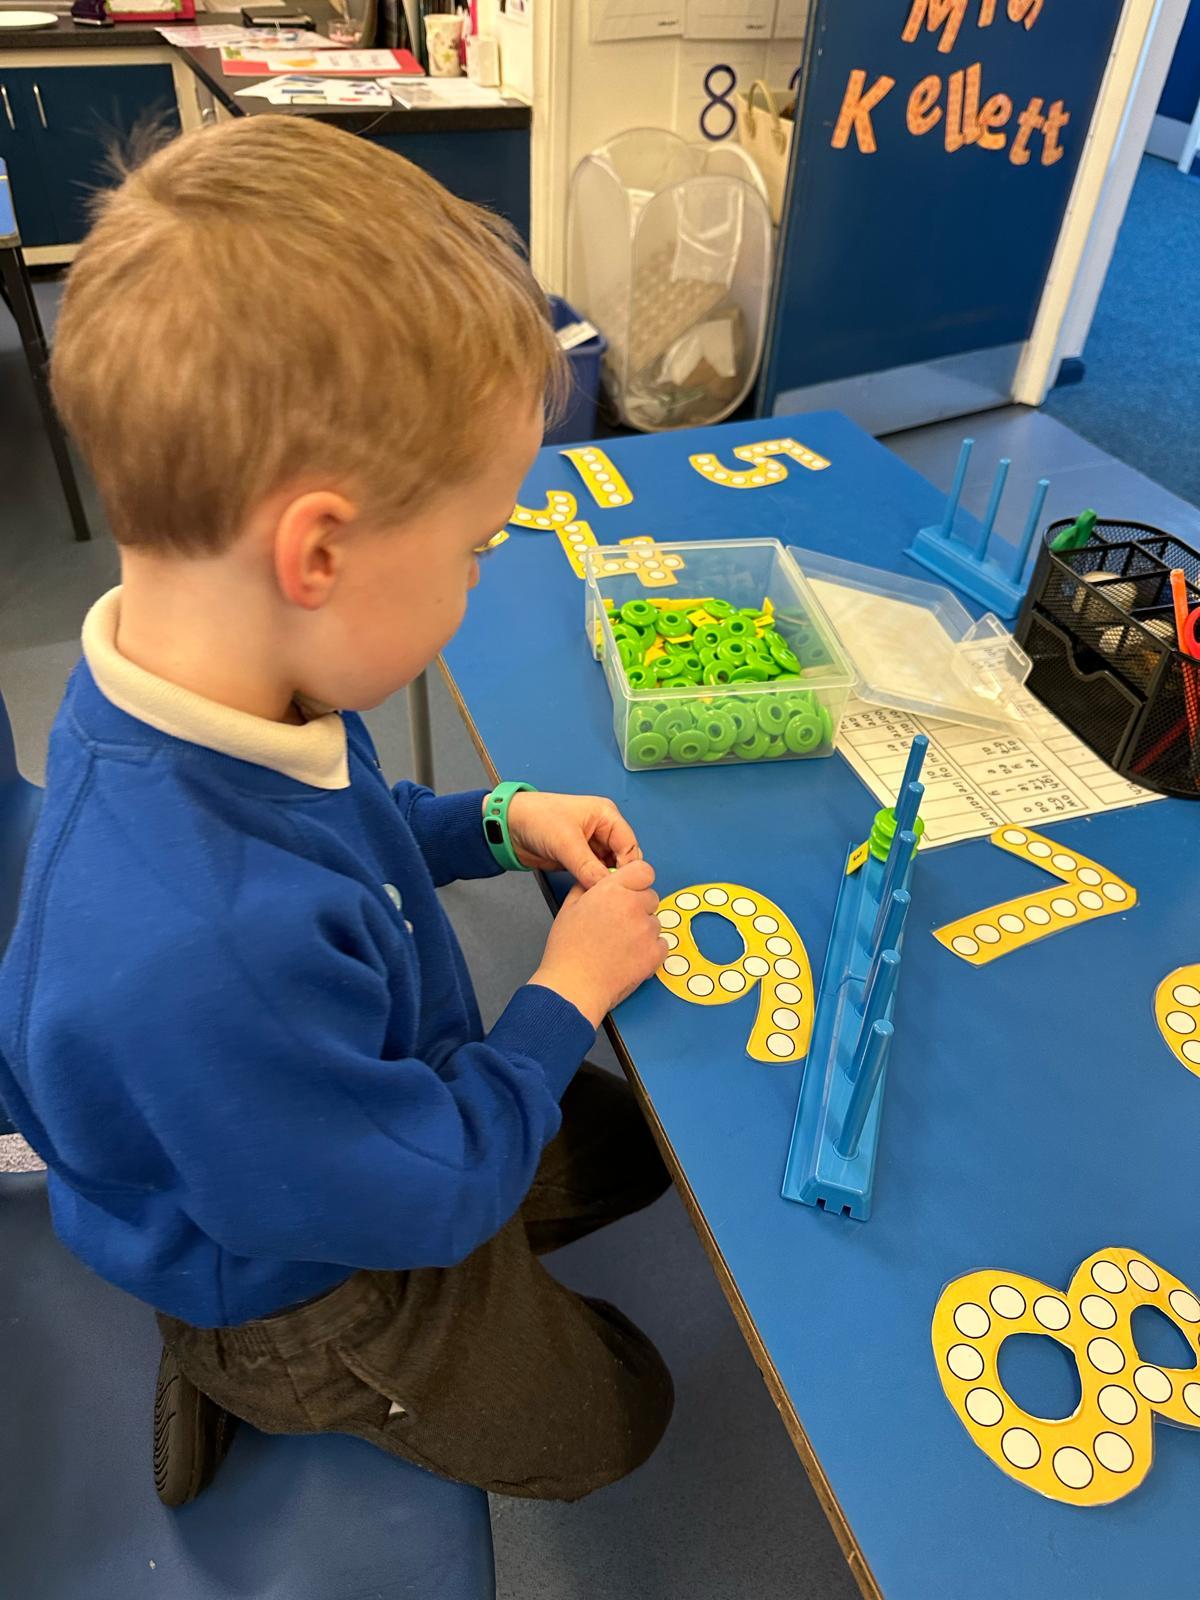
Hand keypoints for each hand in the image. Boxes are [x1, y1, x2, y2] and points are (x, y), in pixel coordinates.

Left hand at [504, 790, 641, 888]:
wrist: (508, 826)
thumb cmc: (537, 819)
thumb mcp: (566, 842)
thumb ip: (588, 866)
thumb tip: (606, 888)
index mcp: (606, 816)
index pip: (630, 845)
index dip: (628, 867)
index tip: (623, 888)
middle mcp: (603, 830)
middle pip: (622, 859)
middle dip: (618, 876)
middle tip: (612, 896)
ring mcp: (592, 846)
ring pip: (609, 869)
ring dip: (605, 882)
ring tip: (602, 897)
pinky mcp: (580, 859)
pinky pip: (595, 875)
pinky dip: (594, 884)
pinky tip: (592, 894)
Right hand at [532, 860, 665, 1026]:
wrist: (574, 987)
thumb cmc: (567, 951)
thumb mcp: (569, 907)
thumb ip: (587, 886)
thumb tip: (597, 880)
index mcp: (611, 890)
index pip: (644, 870)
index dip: (638, 880)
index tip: (632, 890)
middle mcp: (633, 906)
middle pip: (651, 897)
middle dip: (639, 907)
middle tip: (619, 924)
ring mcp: (646, 930)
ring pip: (656, 922)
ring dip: (644, 930)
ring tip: (620, 945)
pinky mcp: (655, 953)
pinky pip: (662, 944)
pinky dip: (650, 950)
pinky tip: (629, 957)